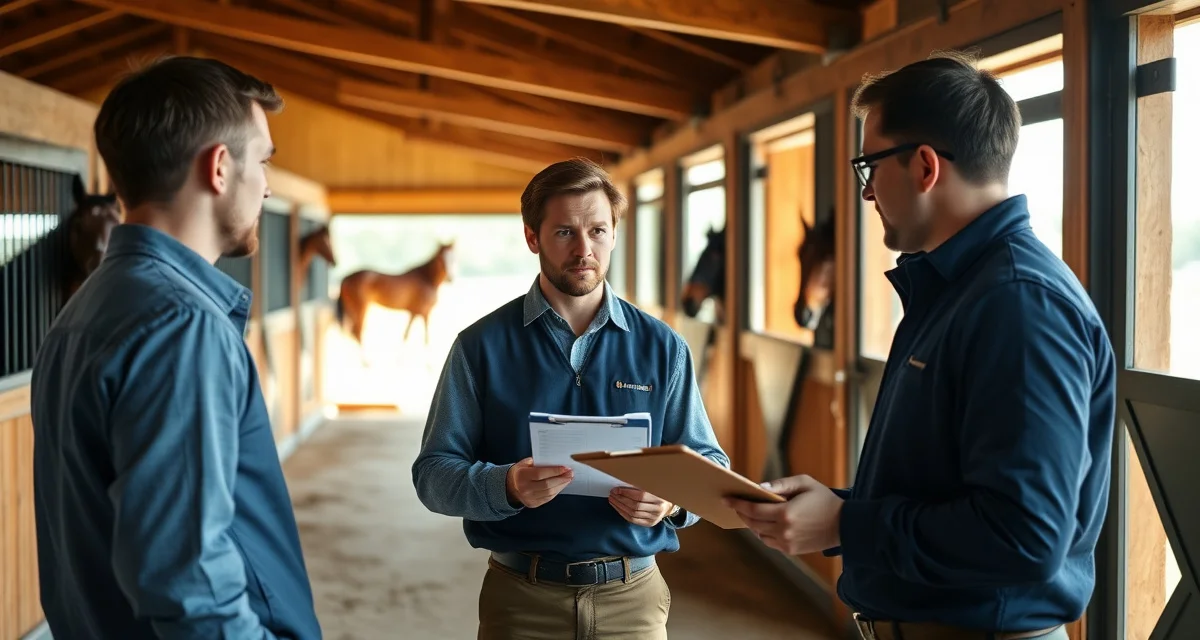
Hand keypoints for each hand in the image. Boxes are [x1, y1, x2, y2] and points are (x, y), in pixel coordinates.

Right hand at [506, 458, 572, 507]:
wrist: (510, 486)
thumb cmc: (521, 472)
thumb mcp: (526, 463)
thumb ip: (539, 463)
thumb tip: (557, 462)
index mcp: (522, 476)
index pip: (540, 474)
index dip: (555, 471)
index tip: (565, 467)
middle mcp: (524, 488)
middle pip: (547, 485)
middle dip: (561, 479)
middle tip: (570, 473)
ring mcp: (529, 498)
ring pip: (549, 492)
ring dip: (561, 485)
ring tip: (568, 478)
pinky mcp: (533, 504)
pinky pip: (548, 498)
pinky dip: (557, 491)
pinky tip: (561, 485)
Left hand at [609, 487, 673, 526]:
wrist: (669, 506)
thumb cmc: (659, 493)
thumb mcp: (653, 487)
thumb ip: (640, 486)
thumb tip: (622, 485)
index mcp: (659, 498)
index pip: (640, 496)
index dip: (626, 493)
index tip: (616, 489)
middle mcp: (657, 509)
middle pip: (635, 506)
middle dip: (621, 500)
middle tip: (612, 494)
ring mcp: (653, 518)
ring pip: (633, 514)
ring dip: (620, 507)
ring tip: (612, 500)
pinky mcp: (649, 523)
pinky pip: (633, 520)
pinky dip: (623, 514)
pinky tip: (618, 508)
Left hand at [723, 474, 842, 554]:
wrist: (846, 525)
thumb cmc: (824, 499)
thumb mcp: (804, 483)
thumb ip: (781, 485)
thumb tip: (759, 488)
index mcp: (786, 513)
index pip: (753, 510)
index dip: (737, 504)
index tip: (725, 498)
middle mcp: (784, 531)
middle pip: (753, 523)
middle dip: (741, 513)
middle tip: (733, 504)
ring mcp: (787, 543)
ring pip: (759, 534)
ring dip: (751, 524)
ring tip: (747, 513)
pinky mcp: (791, 550)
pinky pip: (769, 542)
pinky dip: (762, 533)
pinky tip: (762, 524)